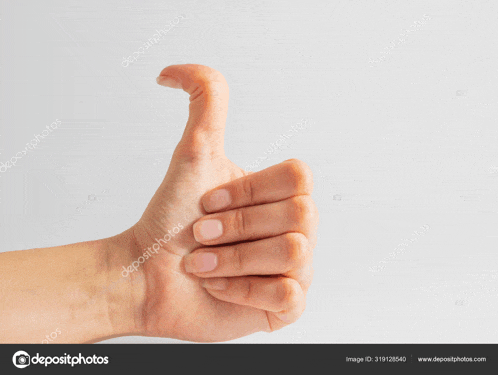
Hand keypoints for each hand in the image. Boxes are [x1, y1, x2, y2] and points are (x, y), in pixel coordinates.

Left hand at [124, 64, 317, 341]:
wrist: (149, 275)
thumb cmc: (170, 219)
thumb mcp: (193, 152)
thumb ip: (205, 97)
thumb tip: (177, 69)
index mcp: (282, 195)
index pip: (299, 177)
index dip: (250, 190)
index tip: (208, 202)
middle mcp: (295, 229)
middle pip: (301, 216)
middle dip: (238, 225)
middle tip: (204, 235)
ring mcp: (295, 268)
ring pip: (294, 254)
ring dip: (235, 259)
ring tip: (205, 263)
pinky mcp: (287, 306)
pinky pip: (288, 294)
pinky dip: (243, 289)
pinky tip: (220, 287)